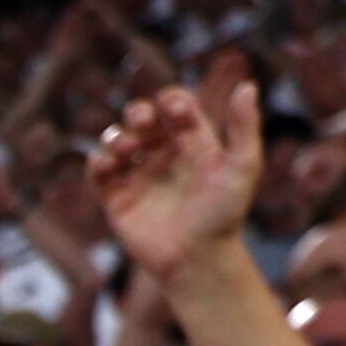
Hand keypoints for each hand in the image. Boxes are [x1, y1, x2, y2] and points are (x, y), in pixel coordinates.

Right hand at [87, 82, 265, 277]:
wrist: (197, 259)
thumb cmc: (224, 216)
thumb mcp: (242, 167)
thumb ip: (245, 127)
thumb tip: (248, 85)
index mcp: (192, 143)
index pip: (176, 107)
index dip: (171, 101)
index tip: (174, 112)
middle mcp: (163, 155)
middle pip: (141, 117)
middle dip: (138, 112)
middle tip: (144, 123)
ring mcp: (139, 176)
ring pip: (117, 140)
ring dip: (117, 136)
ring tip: (127, 150)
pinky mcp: (117, 199)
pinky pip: (97, 172)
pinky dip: (96, 162)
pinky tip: (108, 165)